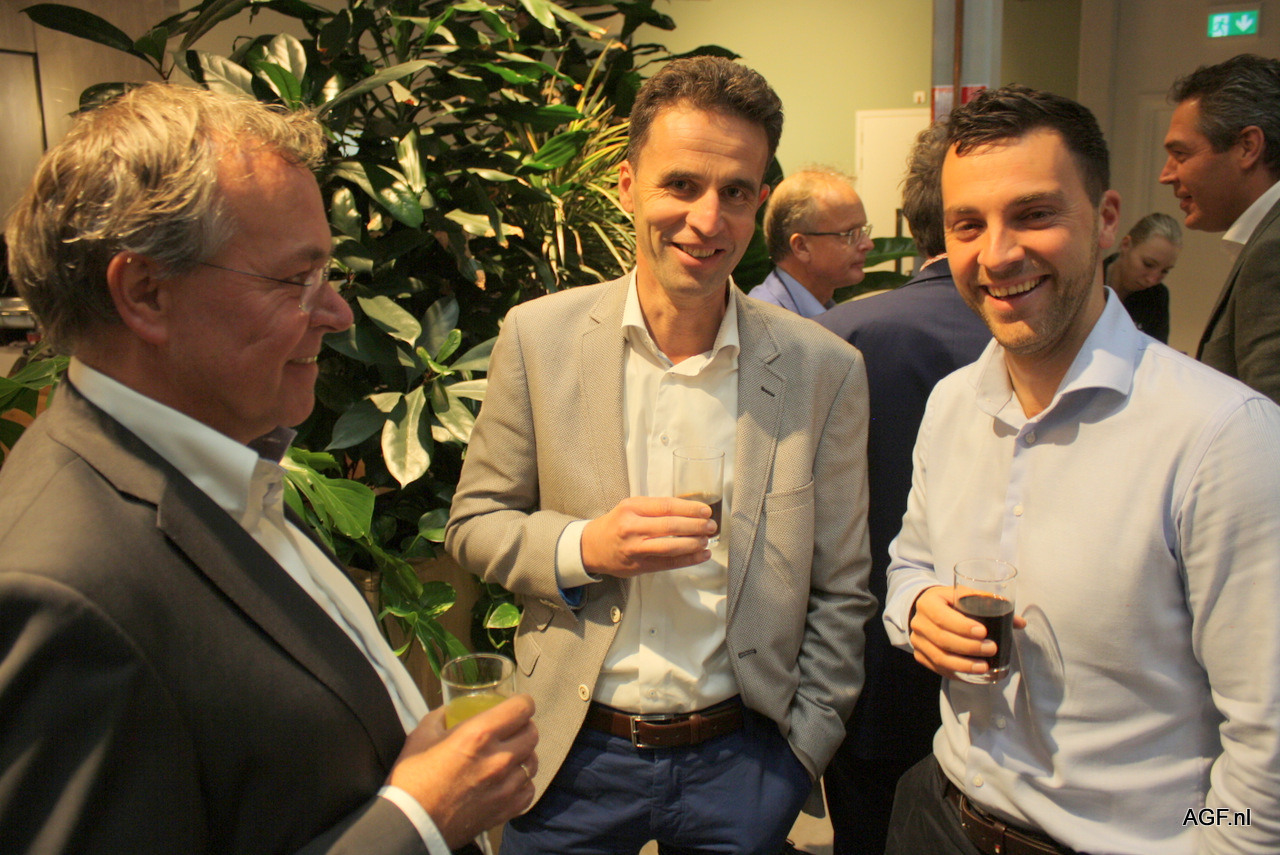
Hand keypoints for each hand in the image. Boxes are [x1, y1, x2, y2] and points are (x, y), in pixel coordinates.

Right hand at [387, 694, 537, 848]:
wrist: (412, 824)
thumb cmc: (413, 779)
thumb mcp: (421, 736)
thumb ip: (440, 718)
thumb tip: (449, 711)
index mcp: (479, 735)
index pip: (522, 708)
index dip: (522, 702)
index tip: (517, 704)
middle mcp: (499, 758)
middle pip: (532, 733)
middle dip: (523, 727)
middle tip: (512, 729)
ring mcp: (505, 786)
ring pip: (532, 761)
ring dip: (524, 755)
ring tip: (510, 756)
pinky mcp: (506, 809)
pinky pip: (528, 789)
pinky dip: (522, 783)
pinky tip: (509, 781)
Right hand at [580, 496, 716, 577]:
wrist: (592, 547)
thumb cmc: (616, 524)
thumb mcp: (630, 507)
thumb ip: (655, 508)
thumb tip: (690, 510)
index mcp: (631, 508)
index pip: (666, 506)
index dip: (689, 508)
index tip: (705, 510)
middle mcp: (632, 527)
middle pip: (670, 526)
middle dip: (695, 526)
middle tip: (710, 526)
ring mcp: (635, 549)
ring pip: (670, 547)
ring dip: (693, 543)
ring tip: (706, 540)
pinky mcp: (640, 566)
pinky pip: (668, 563)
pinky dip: (688, 560)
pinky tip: (701, 555)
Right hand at [908, 585, 1025, 680]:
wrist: (927, 610)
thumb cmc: (950, 602)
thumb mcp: (964, 595)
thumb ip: (989, 604)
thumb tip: (1019, 622)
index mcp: (928, 603)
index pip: (943, 617)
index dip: (962, 627)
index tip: (983, 632)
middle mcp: (918, 622)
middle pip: (942, 639)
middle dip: (969, 647)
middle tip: (991, 649)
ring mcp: (917, 641)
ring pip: (939, 657)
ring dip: (964, 665)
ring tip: (984, 667)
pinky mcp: (920, 655)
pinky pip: (938, 668)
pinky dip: (957, 673)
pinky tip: (973, 674)